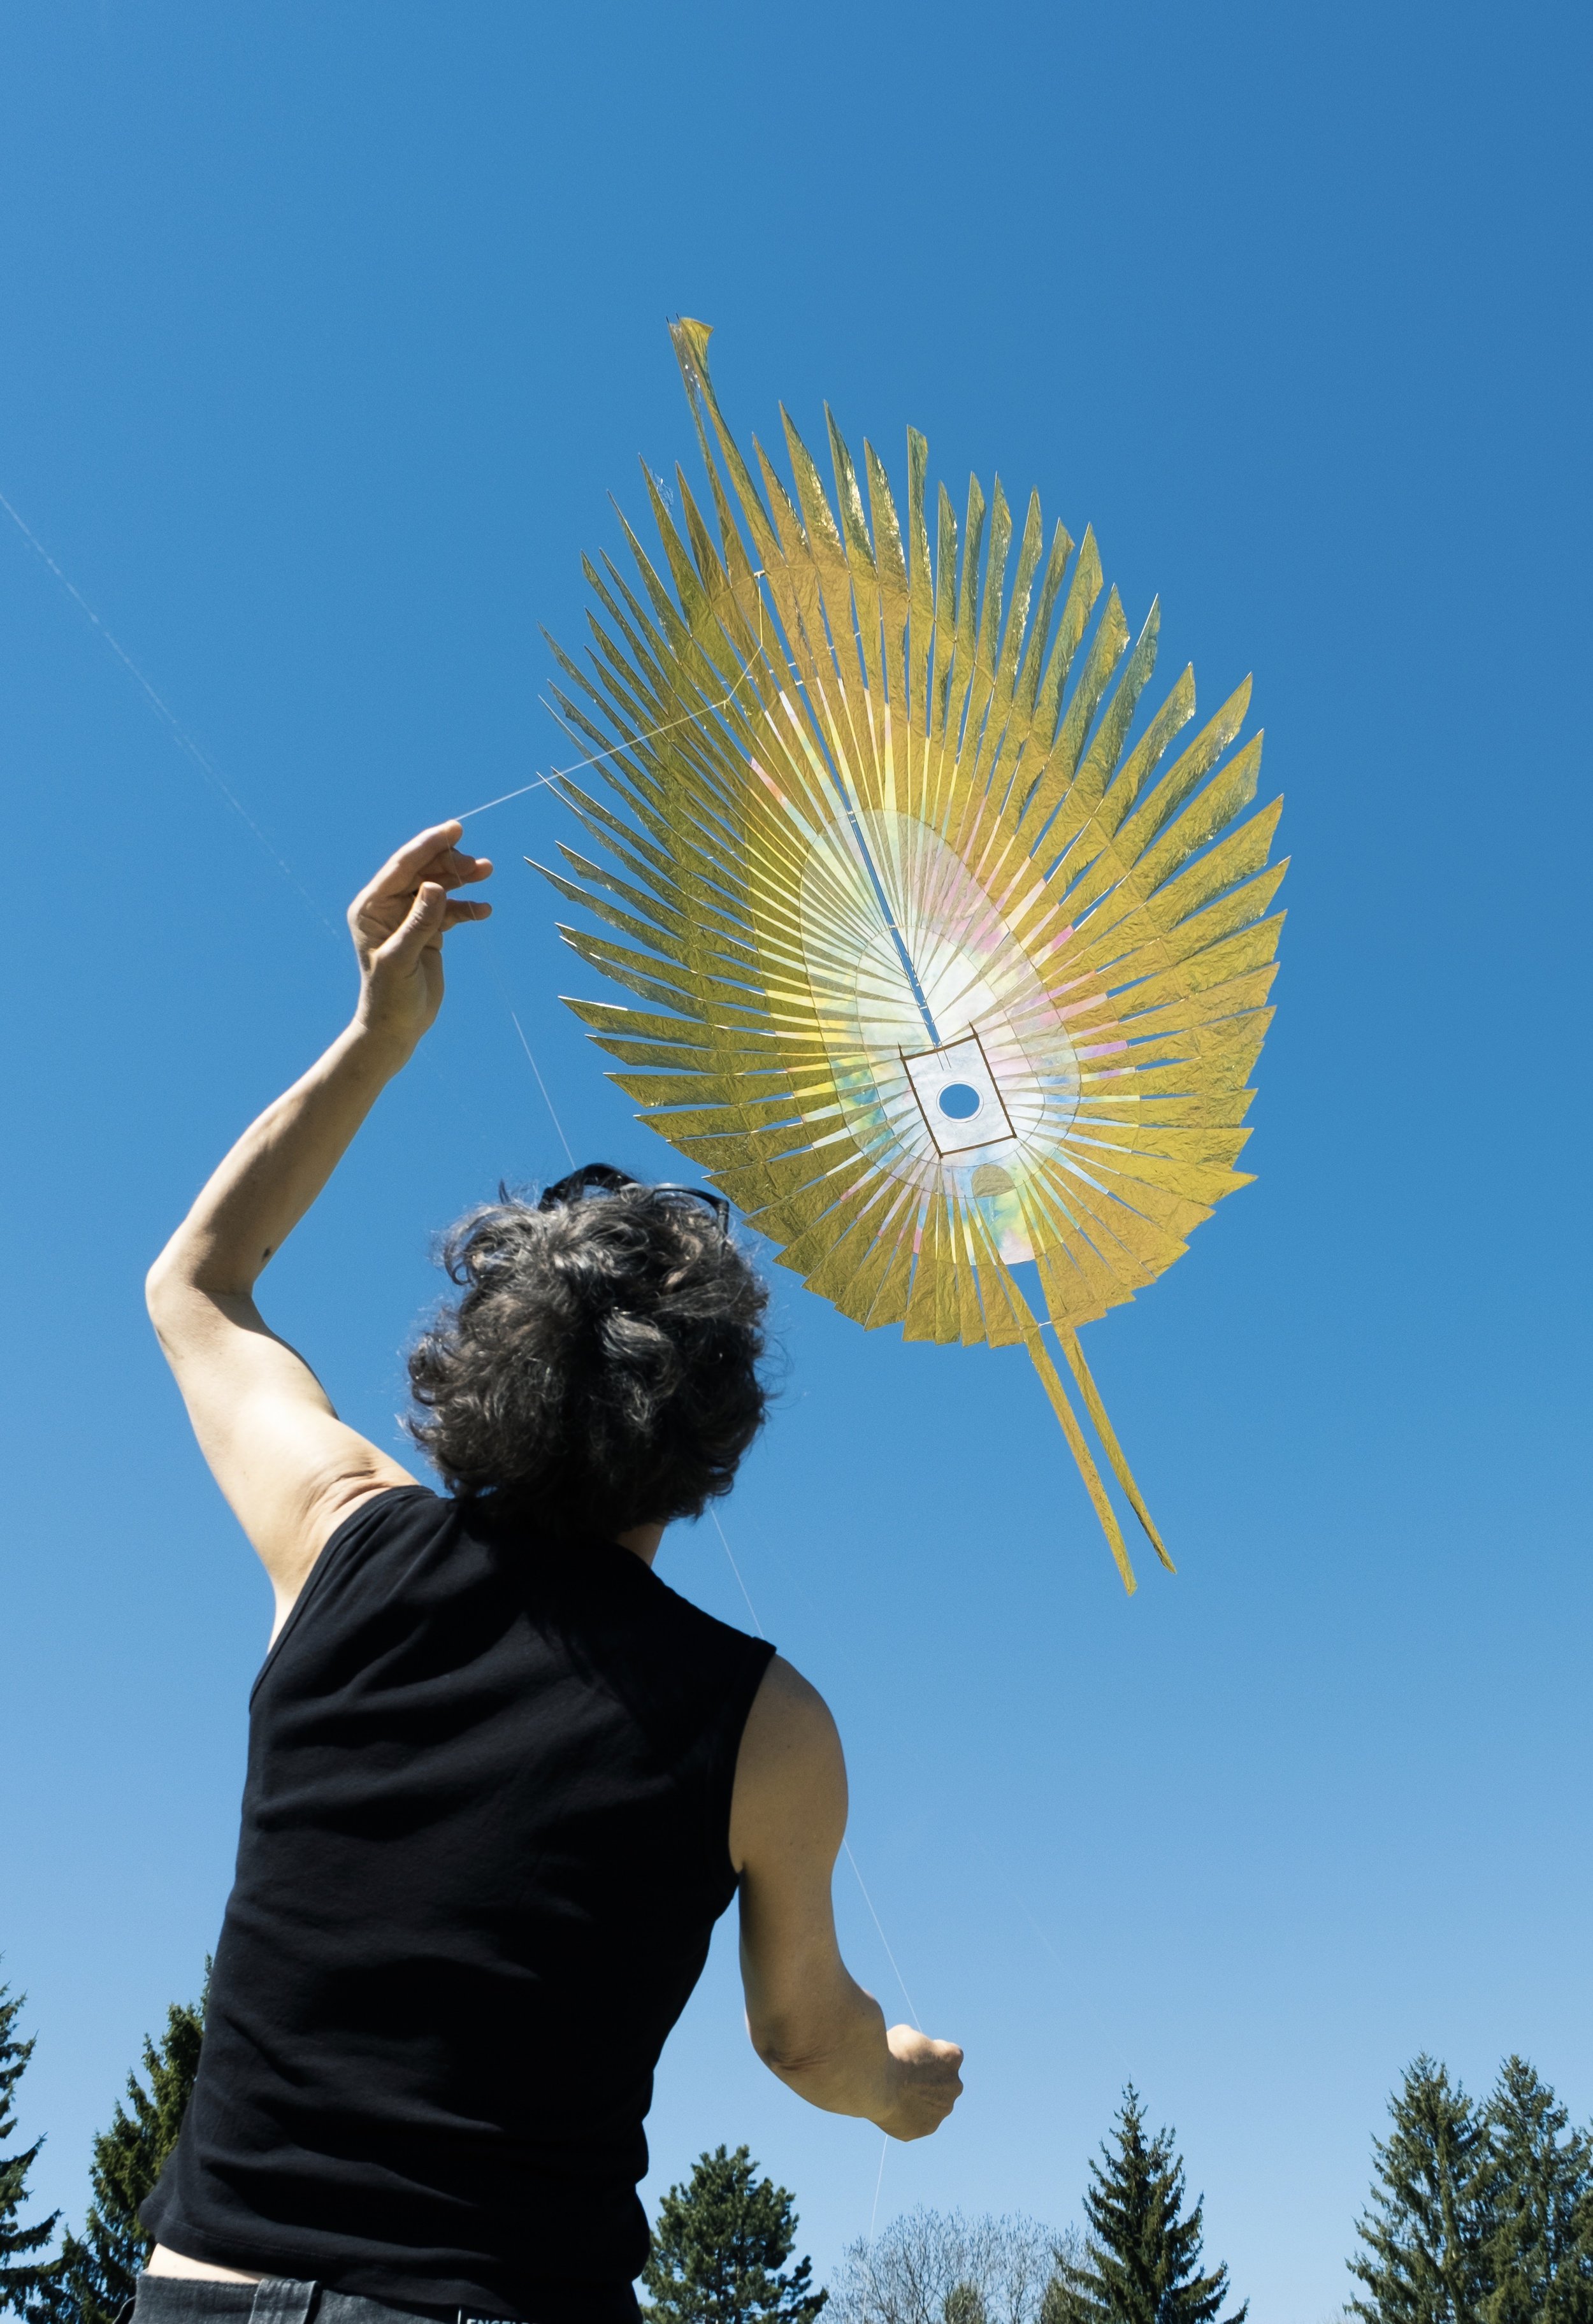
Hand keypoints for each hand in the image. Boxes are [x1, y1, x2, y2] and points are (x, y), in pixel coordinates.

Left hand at [349, 821, 491, 1055]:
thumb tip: (436, 885)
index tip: (456, 829)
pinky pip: (450, 911)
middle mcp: (389, 906)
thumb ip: (418, 922)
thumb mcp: (401, 958)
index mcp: (372, 906)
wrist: (397, 1027)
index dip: (429, 845)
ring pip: (439, 887)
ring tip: (487, 873)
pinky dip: (467, 908)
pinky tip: (484, 910)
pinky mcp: (428, 931)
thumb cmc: (390, 996)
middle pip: (424, 871)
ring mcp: (410, 917)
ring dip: (463, 880)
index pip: (403, 866)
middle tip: (480, 865)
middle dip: (452, 863)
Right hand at [876, 2024, 963, 2140]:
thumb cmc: (891, 2053)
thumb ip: (918, 2044)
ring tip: (896, 2094)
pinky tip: (893, 2108)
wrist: (877, 2083)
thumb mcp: (906, 2034)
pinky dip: (908, 2117)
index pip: (949, 2054)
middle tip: (905, 2077)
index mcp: (952, 2057)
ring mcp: (941, 2110)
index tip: (913, 2055)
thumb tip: (913, 2051)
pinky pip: (919, 2122)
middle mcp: (954, 2086)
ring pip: (933, 2105)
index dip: (931, 2054)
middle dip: (930, 2081)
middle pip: (945, 2083)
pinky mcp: (926, 2128)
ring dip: (920, 2100)